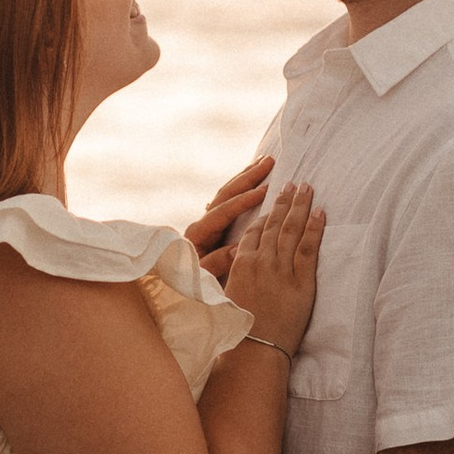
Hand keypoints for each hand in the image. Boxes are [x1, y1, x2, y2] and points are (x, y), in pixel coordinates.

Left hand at [186, 155, 271, 283]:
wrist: (184, 292)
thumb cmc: (196, 287)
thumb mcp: (206, 278)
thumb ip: (218, 262)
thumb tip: (238, 248)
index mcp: (198, 234)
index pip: (223, 211)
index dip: (244, 201)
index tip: (265, 191)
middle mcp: (202, 224)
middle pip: (225, 193)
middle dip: (247, 177)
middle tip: (269, 161)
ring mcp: (209, 223)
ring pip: (228, 193)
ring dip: (247, 177)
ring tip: (265, 162)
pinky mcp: (216, 227)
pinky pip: (231, 201)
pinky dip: (244, 188)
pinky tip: (257, 179)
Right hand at [224, 180, 323, 357]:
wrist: (255, 351)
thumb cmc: (240, 330)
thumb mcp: (230, 297)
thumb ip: (236, 276)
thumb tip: (240, 264)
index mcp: (240, 264)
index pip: (255, 231)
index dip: (267, 213)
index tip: (275, 199)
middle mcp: (260, 262)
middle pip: (274, 224)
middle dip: (285, 201)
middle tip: (295, 183)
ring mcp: (280, 271)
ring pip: (291, 230)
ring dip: (300, 206)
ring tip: (308, 189)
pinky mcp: (300, 282)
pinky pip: (309, 248)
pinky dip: (315, 228)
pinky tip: (321, 212)